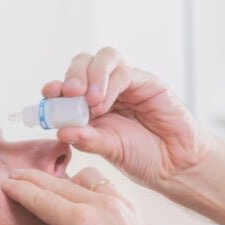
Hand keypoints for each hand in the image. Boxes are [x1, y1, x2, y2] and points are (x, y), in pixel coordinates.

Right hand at [0, 167, 186, 224]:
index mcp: (79, 221)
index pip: (39, 196)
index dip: (18, 189)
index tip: (4, 184)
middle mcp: (100, 204)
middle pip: (57, 182)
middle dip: (33, 179)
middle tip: (15, 176)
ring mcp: (120, 203)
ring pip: (83, 178)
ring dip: (62, 178)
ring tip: (47, 186)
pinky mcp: (133, 208)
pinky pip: (105, 186)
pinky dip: (88, 185)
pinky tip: (81, 196)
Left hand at [43, 48, 211, 190]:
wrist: (176, 165)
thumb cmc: (144, 158)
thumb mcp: (109, 150)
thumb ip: (86, 139)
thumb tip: (60, 130)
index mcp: (93, 106)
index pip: (70, 85)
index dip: (57, 86)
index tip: (48, 94)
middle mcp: (108, 90)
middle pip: (84, 63)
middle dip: (73, 75)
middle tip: (69, 93)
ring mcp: (128, 84)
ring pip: (104, 58)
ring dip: (91, 75)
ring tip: (89, 102)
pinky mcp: (147, 82)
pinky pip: (124, 71)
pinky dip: (110, 84)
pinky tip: (105, 104)